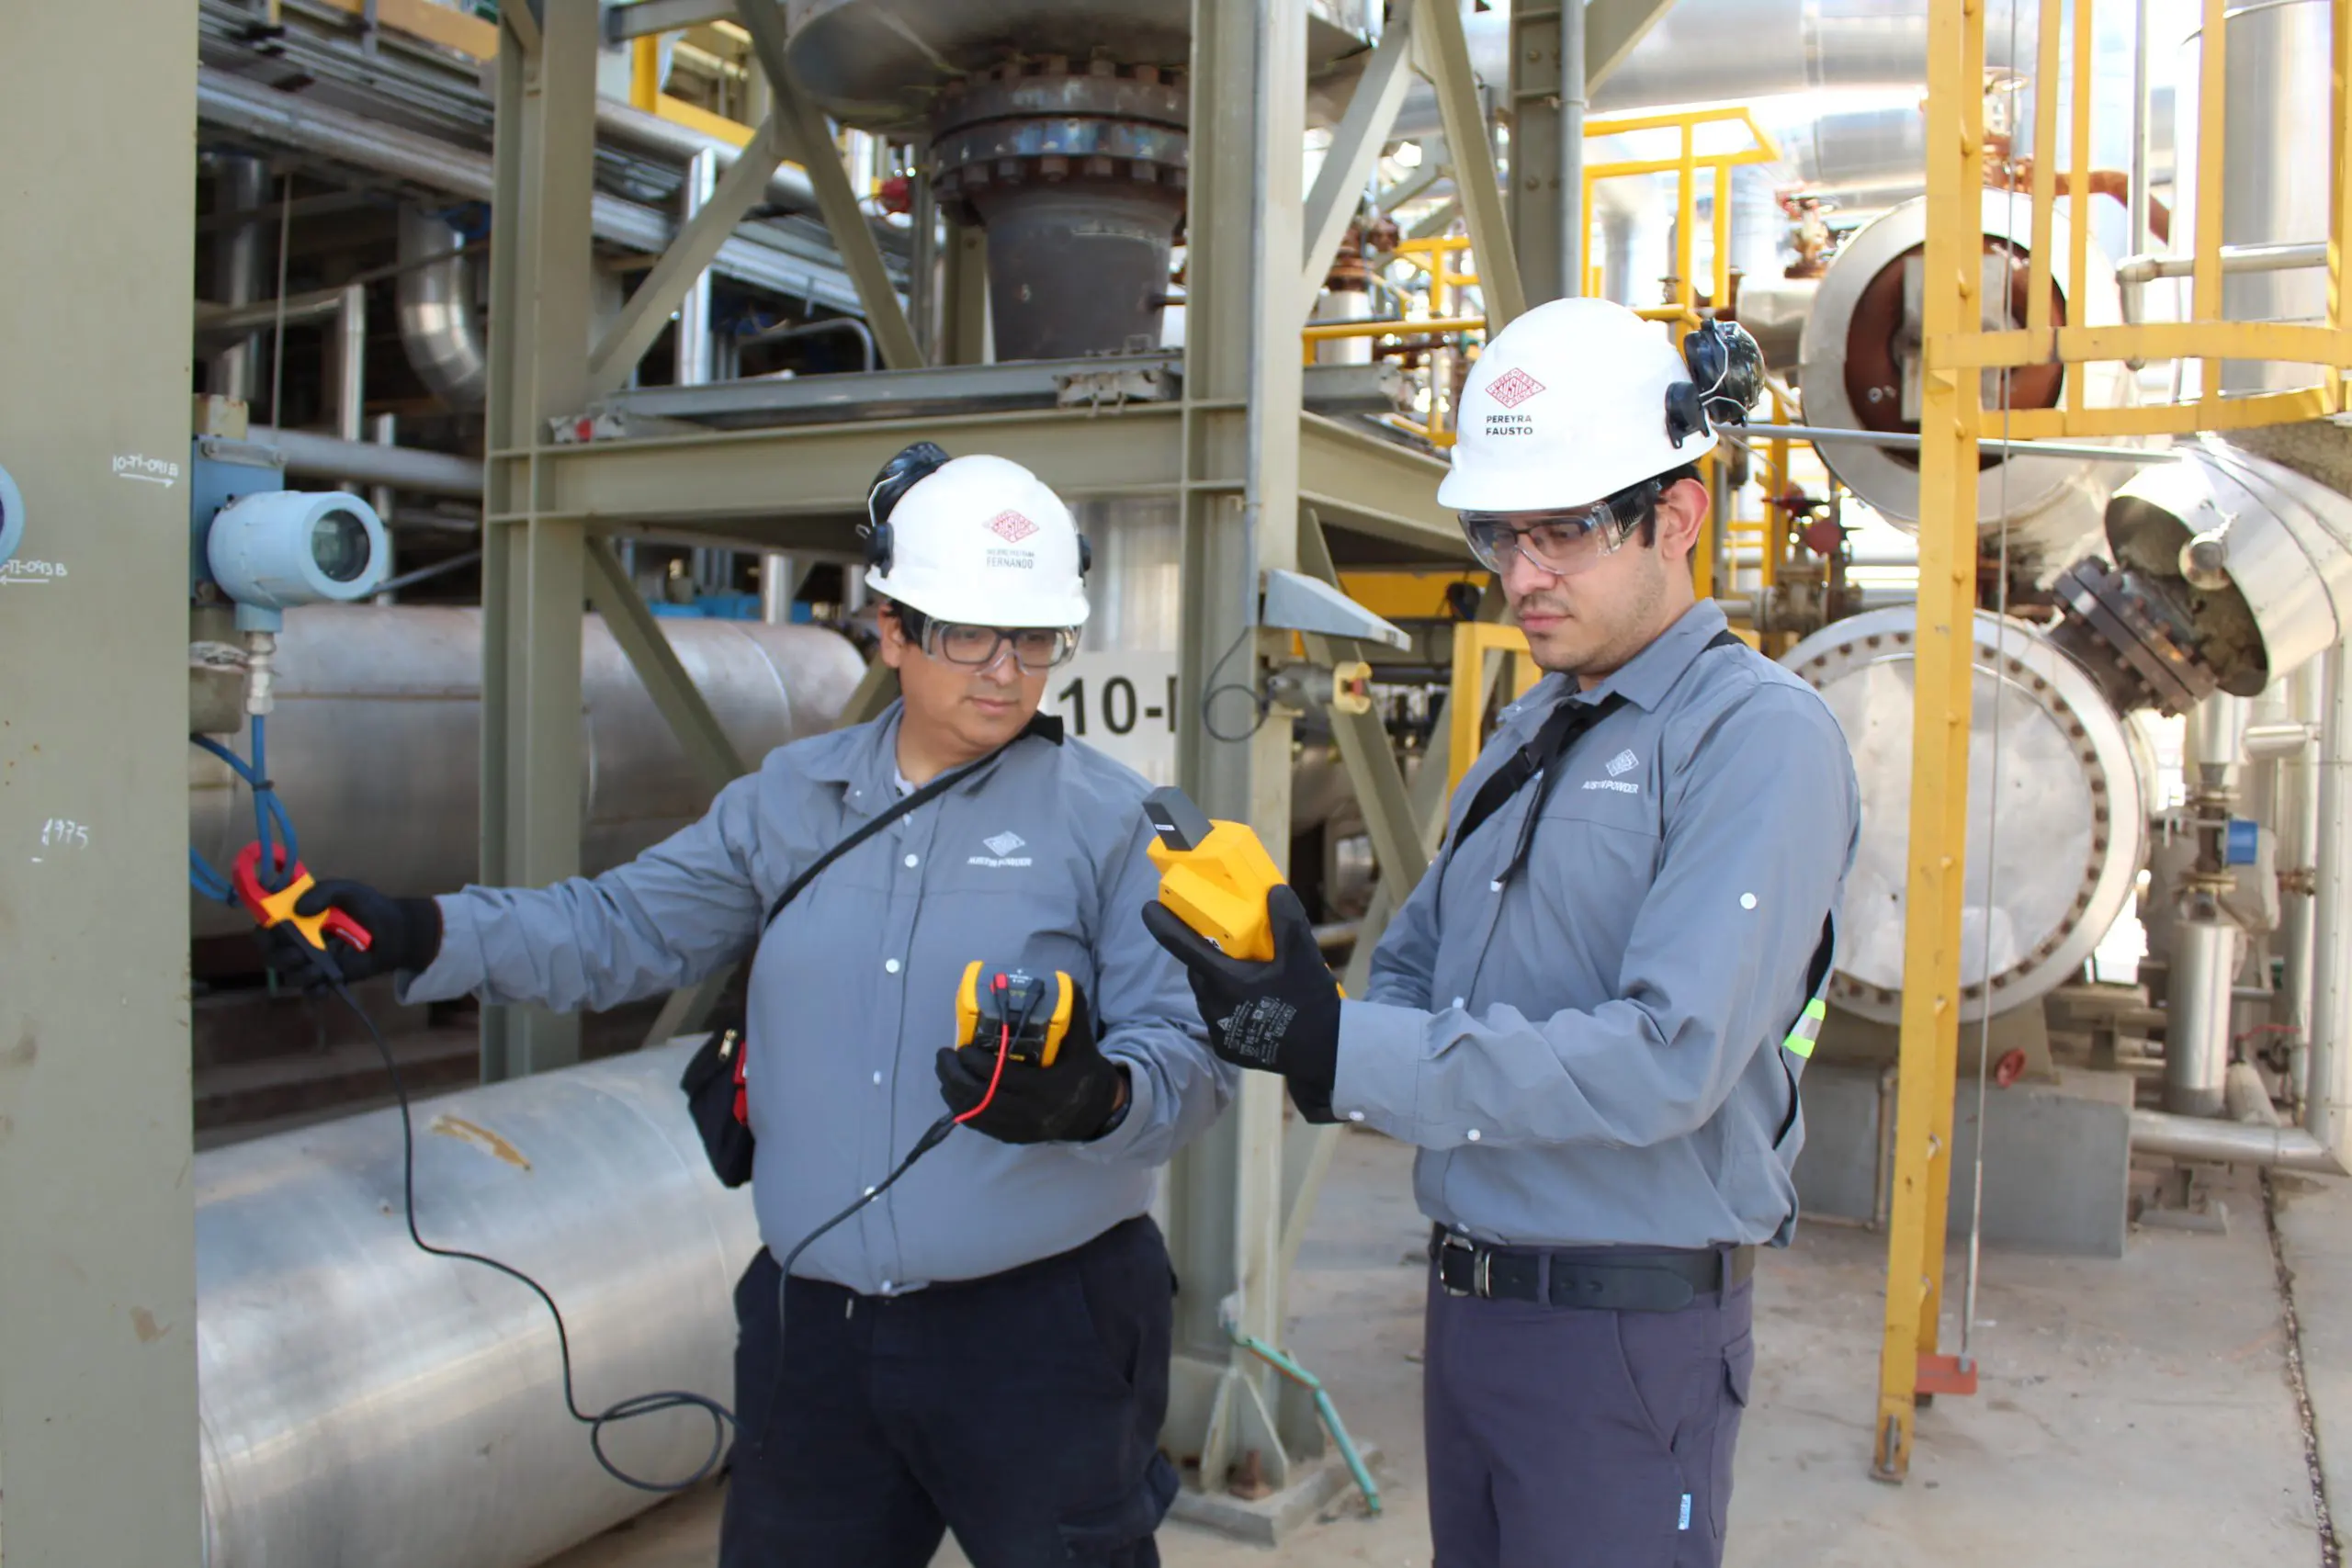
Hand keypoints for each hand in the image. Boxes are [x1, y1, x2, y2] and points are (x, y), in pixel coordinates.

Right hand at [269, 880, 442, 985]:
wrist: (395, 930)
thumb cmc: (368, 907)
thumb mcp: (346, 891)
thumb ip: (323, 892)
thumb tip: (300, 909)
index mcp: (297, 917)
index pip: (267, 926)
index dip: (264, 931)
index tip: (273, 932)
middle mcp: (298, 941)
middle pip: (271, 953)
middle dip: (279, 957)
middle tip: (297, 955)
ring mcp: (312, 961)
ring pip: (289, 974)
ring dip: (298, 974)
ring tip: (318, 969)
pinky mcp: (327, 977)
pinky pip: (312, 991)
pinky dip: (314, 991)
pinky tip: (324, 986)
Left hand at [935, 979, 1127, 1143]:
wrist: (1096, 1112)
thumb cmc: (1085, 1073)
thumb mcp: (1083, 1043)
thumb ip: (1072, 1013)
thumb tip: (1059, 978)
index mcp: (1046, 1089)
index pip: (1001, 1078)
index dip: (976, 1063)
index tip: (963, 1046)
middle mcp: (1030, 1114)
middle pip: (980, 1097)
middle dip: (955, 1075)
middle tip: (945, 1055)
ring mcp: (1019, 1129)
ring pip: (975, 1113)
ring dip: (952, 1091)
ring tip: (944, 1070)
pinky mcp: (1011, 1137)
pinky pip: (978, 1125)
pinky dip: (960, 1107)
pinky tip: (952, 1091)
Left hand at [1139, 885, 1339, 1092]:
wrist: (1322, 1053)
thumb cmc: (1309, 1001)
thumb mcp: (1303, 955)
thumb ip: (1286, 921)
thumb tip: (1273, 891)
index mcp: (1224, 980)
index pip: (1183, 946)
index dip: (1163, 925)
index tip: (1148, 908)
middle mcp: (1213, 1005)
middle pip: (1199, 969)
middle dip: (1209, 955)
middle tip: (1237, 948)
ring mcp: (1217, 1030)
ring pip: (1208, 994)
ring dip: (1220, 982)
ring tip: (1252, 978)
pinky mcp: (1226, 1048)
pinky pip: (1219, 1018)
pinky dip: (1230, 1006)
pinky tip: (1256, 1005)